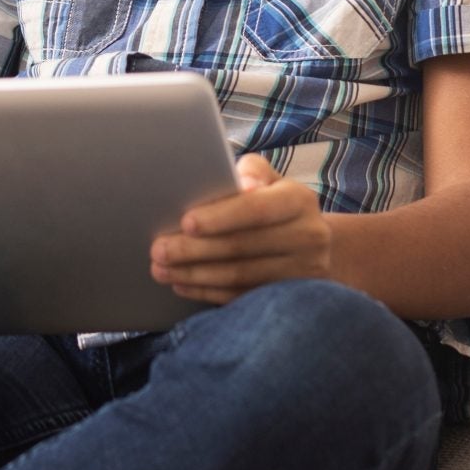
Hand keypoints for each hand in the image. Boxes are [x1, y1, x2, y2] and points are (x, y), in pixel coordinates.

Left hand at [150, 154, 332, 303]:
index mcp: (300, 200)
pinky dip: (207, 292)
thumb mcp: (269, 179)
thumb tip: (240, 182)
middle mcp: (308, 237)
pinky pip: (242, 297)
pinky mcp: (290, 297)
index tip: (186, 222)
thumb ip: (252, 172)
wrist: (311, 241)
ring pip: (239, 276)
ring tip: (161, 269)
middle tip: (158, 249)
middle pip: (243, 246)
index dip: (220, 217)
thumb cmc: (274, 202)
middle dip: (194, 249)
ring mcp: (302, 272)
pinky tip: (182, 284)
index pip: (257, 209)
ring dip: (195, 274)